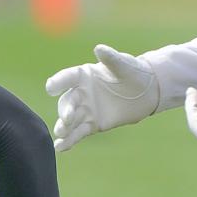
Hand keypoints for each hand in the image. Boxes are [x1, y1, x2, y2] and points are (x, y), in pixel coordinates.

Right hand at [45, 45, 159, 151]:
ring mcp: (84, 110)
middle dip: (66, 110)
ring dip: (64, 127)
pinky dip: (69, 141)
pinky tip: (60, 147)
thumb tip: (99, 48)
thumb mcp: (125, 65)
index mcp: (83, 75)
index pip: (67, 78)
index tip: (50, 88)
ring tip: (60, 133)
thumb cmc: (134, 72)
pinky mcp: (92, 125)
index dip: (58, 82)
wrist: (146, 92)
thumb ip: (111, 59)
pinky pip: (78, 133)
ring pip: (70, 120)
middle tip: (68, 118)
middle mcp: (80, 92)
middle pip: (67, 102)